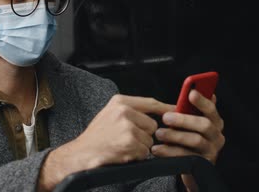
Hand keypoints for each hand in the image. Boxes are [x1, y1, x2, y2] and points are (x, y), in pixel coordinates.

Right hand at [39, 94, 172, 190]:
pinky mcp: (129, 141)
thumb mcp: (110, 114)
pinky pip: (144, 152)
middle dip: (144, 136)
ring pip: (149, 140)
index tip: (177, 112)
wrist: (81, 153)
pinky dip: (136, 156)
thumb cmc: (96, 136)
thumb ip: (131, 111)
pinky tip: (122, 153)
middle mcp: (124, 111)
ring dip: (139, 147)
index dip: (166, 109)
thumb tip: (156, 112)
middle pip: (153, 125)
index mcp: (120, 101)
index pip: (151, 103)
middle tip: (127, 139)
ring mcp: (127, 126)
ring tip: (122, 146)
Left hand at [151, 90, 224, 191]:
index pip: (211, 109)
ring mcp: (211, 151)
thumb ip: (190, 110)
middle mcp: (217, 136)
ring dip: (175, 136)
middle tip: (165, 118)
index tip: (191, 93)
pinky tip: (158, 149)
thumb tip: (191, 91)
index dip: (202, 101)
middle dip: (183, 120)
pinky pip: (186, 157)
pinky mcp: (202, 165)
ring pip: (196, 140)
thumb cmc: (188, 139)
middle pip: (204, 125)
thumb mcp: (189, 123)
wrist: (191, 169)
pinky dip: (170, 152)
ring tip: (159, 133)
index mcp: (215, 122)